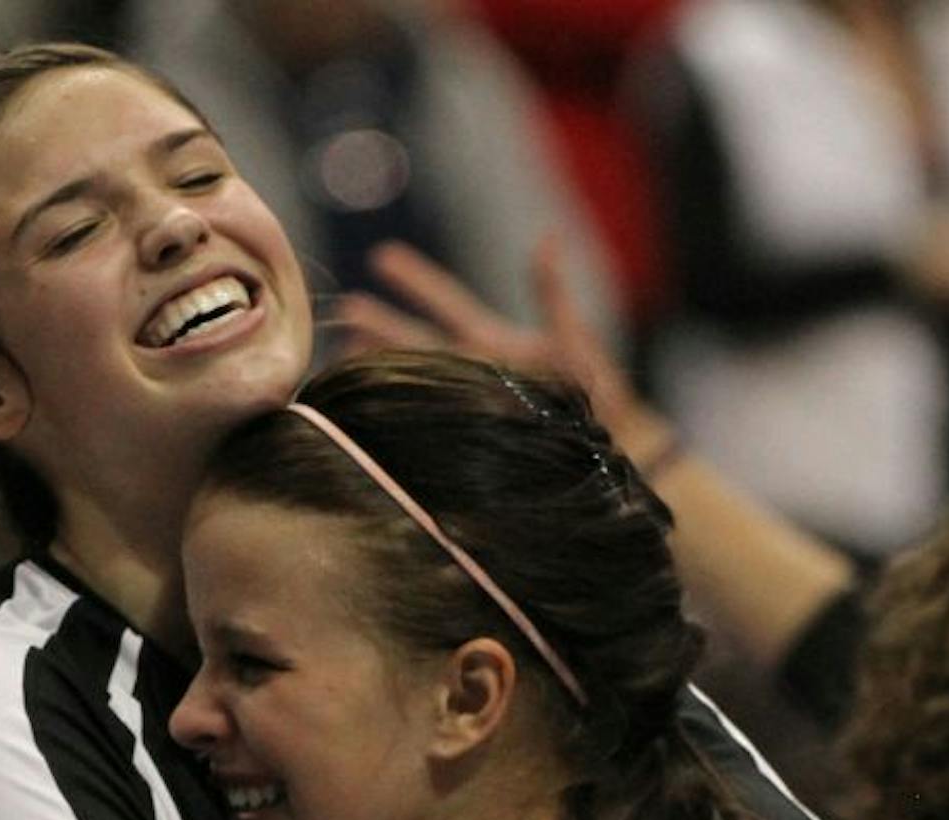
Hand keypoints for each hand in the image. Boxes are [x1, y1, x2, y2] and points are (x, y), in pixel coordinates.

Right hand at [331, 237, 670, 457]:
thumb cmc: (597, 398)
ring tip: (340, 352)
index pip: (446, 305)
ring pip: (410, 382)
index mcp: (492, 345)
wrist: (608, 451)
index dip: (417, 281)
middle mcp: (470, 372)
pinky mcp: (462, 436)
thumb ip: (552, 295)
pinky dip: (391, 416)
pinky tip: (360, 412)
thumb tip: (546, 239)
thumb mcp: (574, 341)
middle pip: (413, 343)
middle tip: (341, 309)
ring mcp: (464, 405)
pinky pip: (420, 424)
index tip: (382, 258)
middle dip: (378, 325)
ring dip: (376, 367)